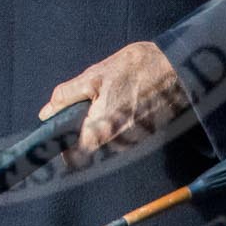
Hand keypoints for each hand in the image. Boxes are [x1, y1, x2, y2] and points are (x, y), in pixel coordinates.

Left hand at [41, 41, 188, 168]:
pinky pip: (119, 136)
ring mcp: (132, 142)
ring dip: (97, 126)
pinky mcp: (143, 136)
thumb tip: (46, 113)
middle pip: (88, 150)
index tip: (59, 130)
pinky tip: (118, 100)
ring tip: (103, 98)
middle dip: (79, 132)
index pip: (73, 158)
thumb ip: (66, 96)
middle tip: (81, 106)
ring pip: (104, 143)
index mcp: (101, 131)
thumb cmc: (135, 69)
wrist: (178, 67)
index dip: (62, 147)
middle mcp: (117, 144)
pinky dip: (113, 123)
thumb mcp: (94, 76)